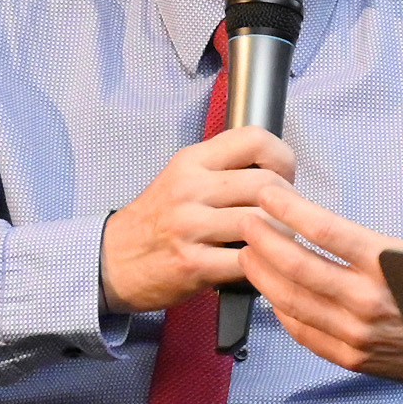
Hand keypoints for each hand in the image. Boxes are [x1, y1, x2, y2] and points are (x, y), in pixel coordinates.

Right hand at [99, 123, 288, 316]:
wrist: (113, 260)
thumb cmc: (158, 219)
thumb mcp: (183, 177)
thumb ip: (224, 168)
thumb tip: (277, 168)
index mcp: (192, 161)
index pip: (255, 139)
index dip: (282, 157)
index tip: (284, 177)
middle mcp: (190, 188)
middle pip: (267, 184)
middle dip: (289, 203)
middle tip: (285, 217)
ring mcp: (190, 227)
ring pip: (264, 223)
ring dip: (282, 237)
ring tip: (276, 242)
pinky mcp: (192, 264)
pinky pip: (247, 261)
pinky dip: (263, 265)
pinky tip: (259, 264)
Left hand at [237, 128, 402, 381]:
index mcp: (389, 261)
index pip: (324, 230)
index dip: (289, 209)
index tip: (268, 193)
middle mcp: (368, 299)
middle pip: (297, 266)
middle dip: (263, 239)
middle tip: (245, 218)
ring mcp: (357, 332)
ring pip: (291, 301)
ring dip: (263, 274)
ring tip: (248, 251)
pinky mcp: (352, 355)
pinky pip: (303, 332)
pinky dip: (281, 310)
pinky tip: (272, 290)